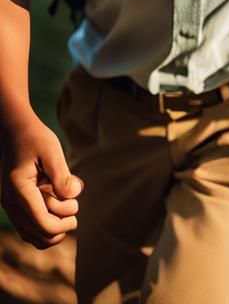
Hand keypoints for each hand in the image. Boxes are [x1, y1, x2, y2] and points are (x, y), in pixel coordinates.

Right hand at [0, 114, 82, 248]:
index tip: (76, 206)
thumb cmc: (35, 139)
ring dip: (54, 225)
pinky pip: (30, 228)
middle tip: (71, 202)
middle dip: (61, 224)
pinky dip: (46, 223)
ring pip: (33, 236)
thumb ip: (62, 175)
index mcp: (19, 192)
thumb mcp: (51, 151)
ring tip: (64, 202)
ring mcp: (11, 207)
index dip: (64, 223)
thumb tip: (73, 196)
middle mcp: (11, 204)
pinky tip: (57, 202)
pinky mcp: (16, 206)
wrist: (16, 132)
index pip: (43, 224)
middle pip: (39, 236)